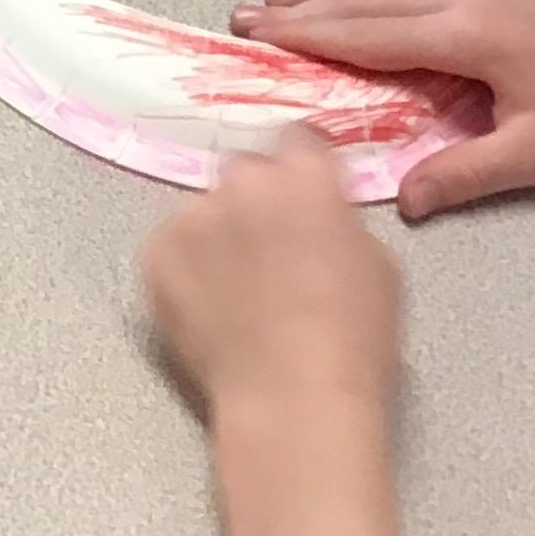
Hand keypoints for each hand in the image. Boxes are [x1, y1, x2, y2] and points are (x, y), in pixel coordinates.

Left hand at [143, 123, 400, 429]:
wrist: (292, 396)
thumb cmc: (352, 340)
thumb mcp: (378, 265)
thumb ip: (342, 221)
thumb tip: (323, 218)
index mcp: (306, 176)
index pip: (298, 139)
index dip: (302, 168)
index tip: (303, 194)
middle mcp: (243, 182)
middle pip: (246, 171)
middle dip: (257, 200)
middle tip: (270, 250)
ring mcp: (193, 214)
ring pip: (205, 210)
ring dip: (219, 236)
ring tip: (237, 291)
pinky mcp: (156, 252)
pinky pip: (172, 245)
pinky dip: (186, 267)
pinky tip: (209, 307)